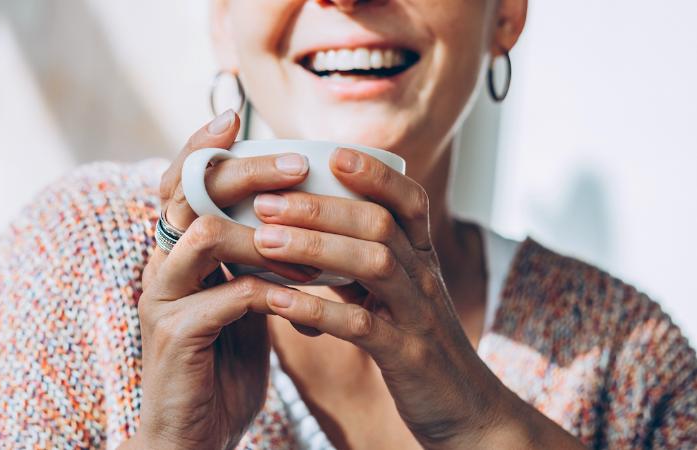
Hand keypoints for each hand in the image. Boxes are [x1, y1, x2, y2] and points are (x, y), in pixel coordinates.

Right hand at [122, 111, 318, 449]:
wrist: (194, 435)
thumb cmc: (223, 365)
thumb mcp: (243, 302)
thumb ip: (255, 262)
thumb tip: (298, 218)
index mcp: (175, 253)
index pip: (178, 183)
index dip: (202, 147)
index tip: (236, 118)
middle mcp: (160, 266)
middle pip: (188, 193)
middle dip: (242, 171)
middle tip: (294, 164)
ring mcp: (162, 300)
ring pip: (205, 236)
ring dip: (264, 233)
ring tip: (309, 242)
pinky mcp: (175, 337)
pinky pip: (226, 297)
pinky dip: (271, 291)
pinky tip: (301, 299)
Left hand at [251, 148, 584, 448]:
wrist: (462, 408)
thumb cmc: (415, 342)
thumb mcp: (395, 294)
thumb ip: (359, 263)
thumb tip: (304, 232)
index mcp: (422, 257)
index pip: (408, 199)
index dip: (374, 173)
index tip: (330, 154)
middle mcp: (424, 276)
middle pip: (379, 224)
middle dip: (321, 207)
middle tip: (266, 200)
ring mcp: (418, 315)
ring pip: (373, 263)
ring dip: (314, 247)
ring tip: (263, 239)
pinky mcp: (405, 355)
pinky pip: (359, 326)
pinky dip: (316, 310)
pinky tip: (276, 300)